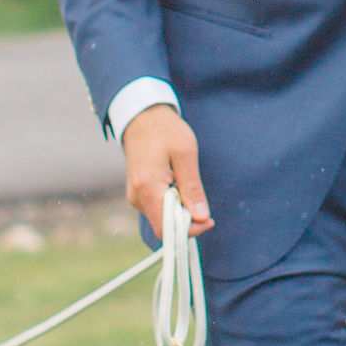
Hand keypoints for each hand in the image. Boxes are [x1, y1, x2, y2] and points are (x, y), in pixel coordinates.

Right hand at [121, 105, 212, 240]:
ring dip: (180, 212)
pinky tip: (179, 186)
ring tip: (188, 186)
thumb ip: (193, 188)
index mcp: (147, 188)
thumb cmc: (165, 130)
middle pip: (164, 227)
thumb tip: (202, 217)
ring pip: (161, 219)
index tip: (209, 219)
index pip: (167, 227)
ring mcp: (135, 196)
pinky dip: (172, 206)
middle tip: (202, 202)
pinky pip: (157, 210)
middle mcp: (137, 197)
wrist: (142, 116)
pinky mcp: (138, 194)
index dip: (190, 229)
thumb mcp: (185, 154)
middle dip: (186, 221)